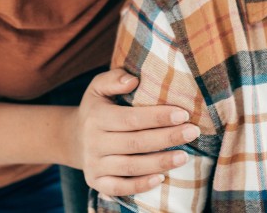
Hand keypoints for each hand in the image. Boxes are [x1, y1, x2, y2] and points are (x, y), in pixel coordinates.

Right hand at [69, 69, 200, 196]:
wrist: (74, 138)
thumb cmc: (97, 108)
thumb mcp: (98, 87)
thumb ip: (115, 78)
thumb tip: (133, 80)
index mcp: (97, 117)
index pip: (131, 119)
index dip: (157, 117)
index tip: (183, 114)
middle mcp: (94, 142)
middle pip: (135, 143)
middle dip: (167, 138)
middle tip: (192, 132)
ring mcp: (94, 165)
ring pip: (130, 167)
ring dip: (160, 163)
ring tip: (184, 157)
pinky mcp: (97, 182)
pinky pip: (119, 188)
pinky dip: (140, 185)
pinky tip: (161, 179)